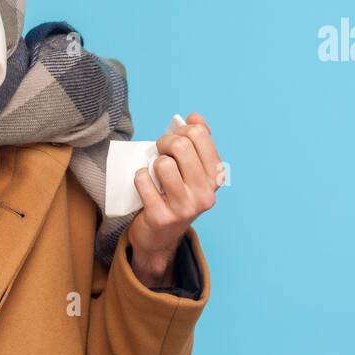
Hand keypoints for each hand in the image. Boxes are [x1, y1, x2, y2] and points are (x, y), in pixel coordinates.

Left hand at [126, 112, 221, 285]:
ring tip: (154, 172)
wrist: (159, 237)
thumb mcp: (192, 171)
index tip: (175, 140)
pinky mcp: (161, 217)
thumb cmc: (174, 195)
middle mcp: (205, 194)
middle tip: (160, 152)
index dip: (182, 130)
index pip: (200, 135)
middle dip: (164, 142)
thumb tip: (195, 117)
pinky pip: (143, 180)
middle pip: (181, 146)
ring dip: (153, 163)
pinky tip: (144, 185)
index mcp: (215, 178)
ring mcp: (184, 208)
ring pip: (163, 164)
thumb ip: (197, 142)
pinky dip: (139, 177)